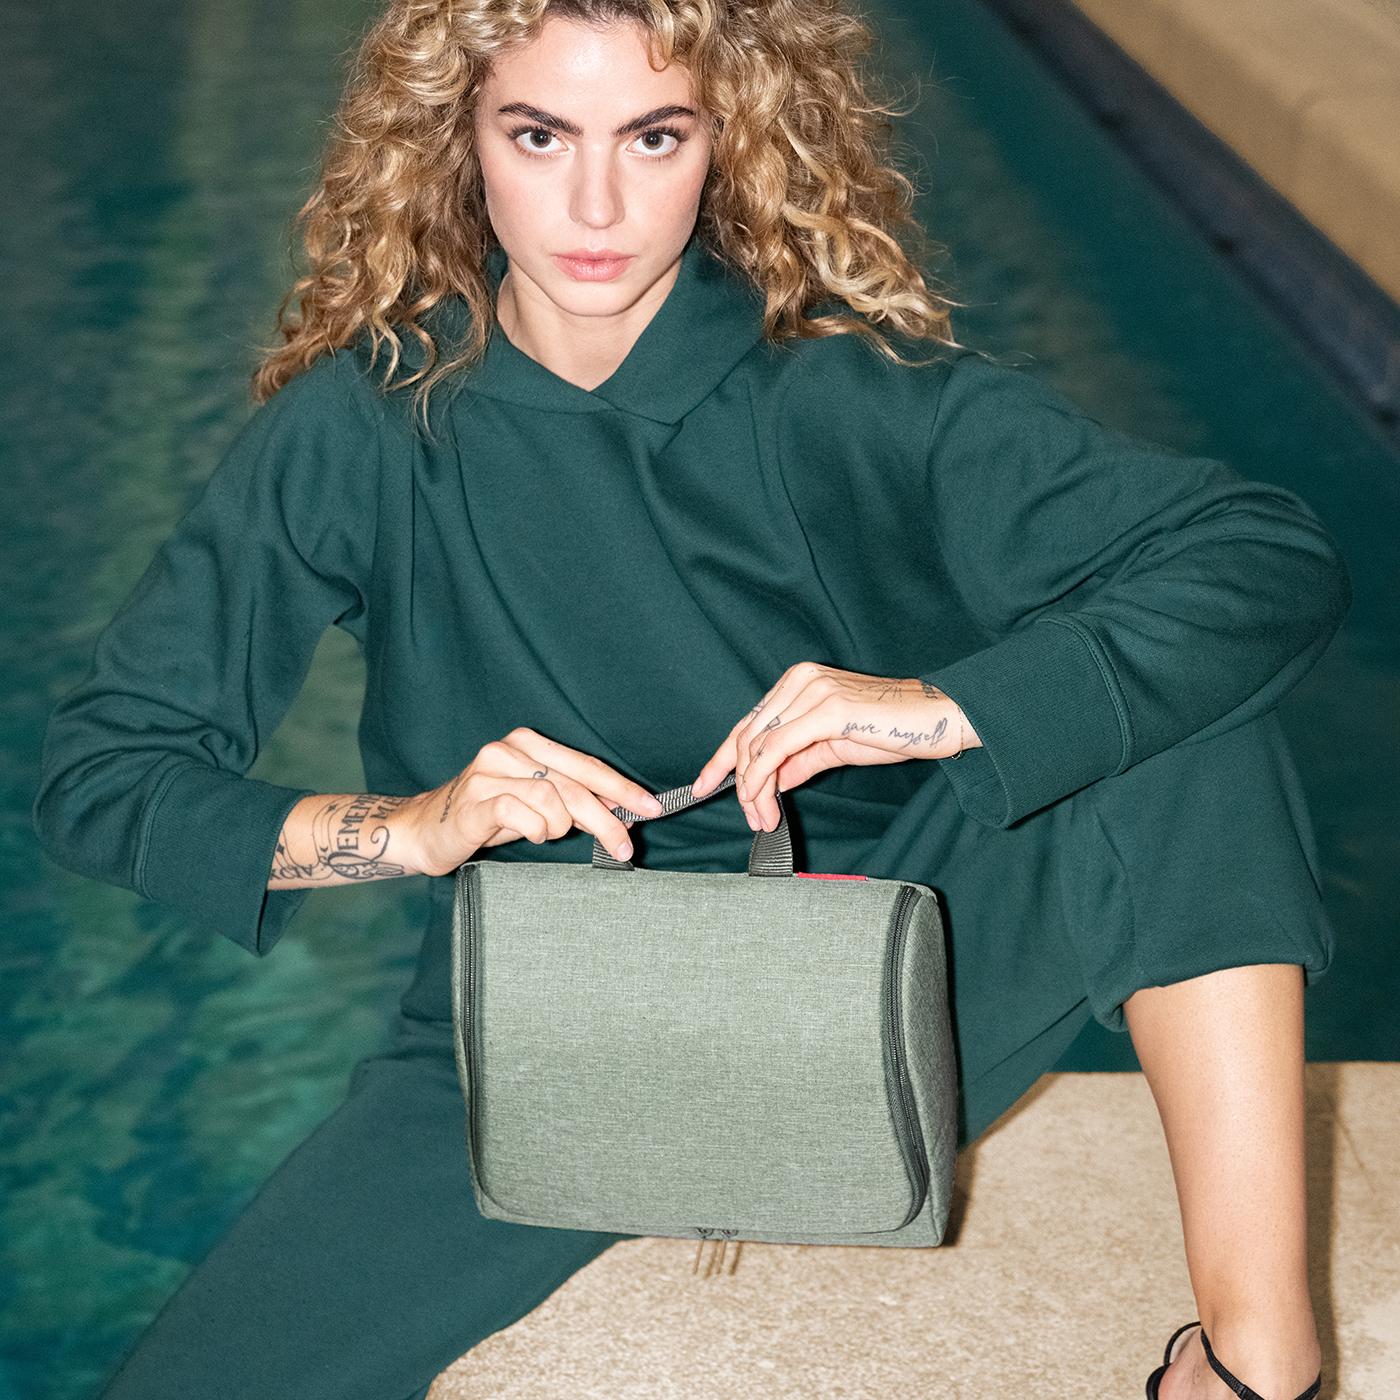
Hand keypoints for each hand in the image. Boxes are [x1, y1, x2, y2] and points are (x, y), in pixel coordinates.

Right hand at [403, 728, 665, 875]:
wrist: (424, 831)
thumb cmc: (486, 817)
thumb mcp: (536, 805)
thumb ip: (574, 802)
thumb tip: (624, 812)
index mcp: (528, 743)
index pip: (587, 765)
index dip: (622, 789)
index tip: (652, 808)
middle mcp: (508, 750)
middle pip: (575, 785)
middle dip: (608, 819)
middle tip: (626, 847)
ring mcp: (488, 773)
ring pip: (552, 799)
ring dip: (559, 827)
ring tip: (546, 835)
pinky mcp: (474, 800)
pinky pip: (521, 813)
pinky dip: (535, 830)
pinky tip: (530, 835)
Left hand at [690, 664, 979, 831]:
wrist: (940, 717)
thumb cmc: (893, 727)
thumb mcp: (834, 746)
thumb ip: (800, 759)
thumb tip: (771, 782)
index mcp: (798, 681)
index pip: (749, 722)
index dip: (722, 757)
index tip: (703, 785)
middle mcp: (799, 680)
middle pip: (747, 735)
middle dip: (739, 783)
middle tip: (751, 817)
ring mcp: (812, 691)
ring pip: (758, 745)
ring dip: (752, 789)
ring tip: (762, 818)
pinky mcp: (827, 710)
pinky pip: (778, 750)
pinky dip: (764, 780)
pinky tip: (768, 803)